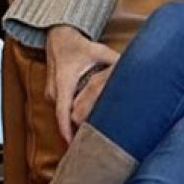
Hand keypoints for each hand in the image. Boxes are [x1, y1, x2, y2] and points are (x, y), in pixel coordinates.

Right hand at [45, 25, 119, 142]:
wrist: (58, 36)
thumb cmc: (79, 45)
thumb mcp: (99, 51)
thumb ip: (115, 61)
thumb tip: (133, 70)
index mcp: (64, 81)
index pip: (62, 112)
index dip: (67, 130)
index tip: (72, 144)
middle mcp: (54, 90)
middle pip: (62, 119)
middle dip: (74, 133)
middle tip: (88, 147)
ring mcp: (50, 93)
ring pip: (61, 116)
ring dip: (73, 126)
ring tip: (86, 140)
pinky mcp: (51, 94)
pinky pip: (61, 111)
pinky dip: (70, 118)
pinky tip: (82, 127)